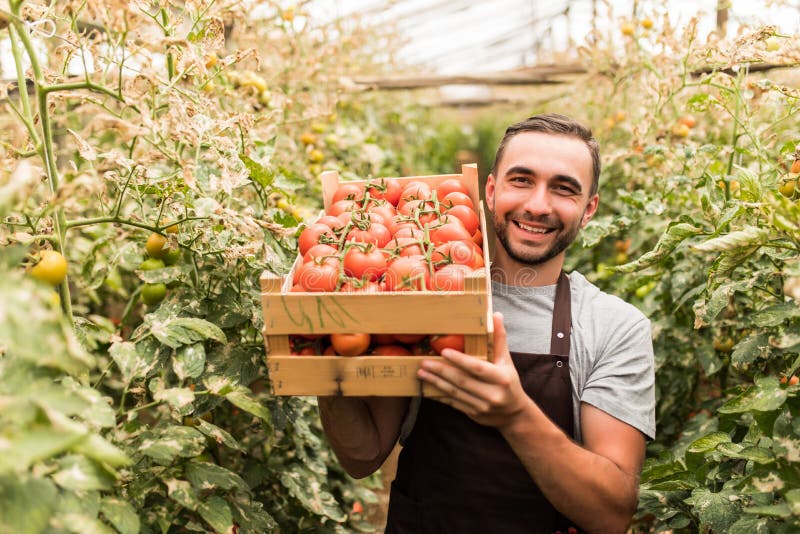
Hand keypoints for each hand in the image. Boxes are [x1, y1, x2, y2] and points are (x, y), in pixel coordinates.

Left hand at [417, 312, 531, 428]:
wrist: (514, 415)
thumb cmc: (509, 382)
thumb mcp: (506, 362)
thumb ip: (499, 339)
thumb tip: (496, 315)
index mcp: (501, 378)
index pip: (477, 368)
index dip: (460, 360)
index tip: (444, 351)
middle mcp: (492, 394)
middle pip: (462, 381)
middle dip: (441, 371)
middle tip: (424, 363)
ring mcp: (482, 407)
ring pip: (455, 393)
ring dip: (436, 383)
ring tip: (421, 373)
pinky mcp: (473, 414)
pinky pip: (453, 404)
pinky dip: (439, 396)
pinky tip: (427, 388)